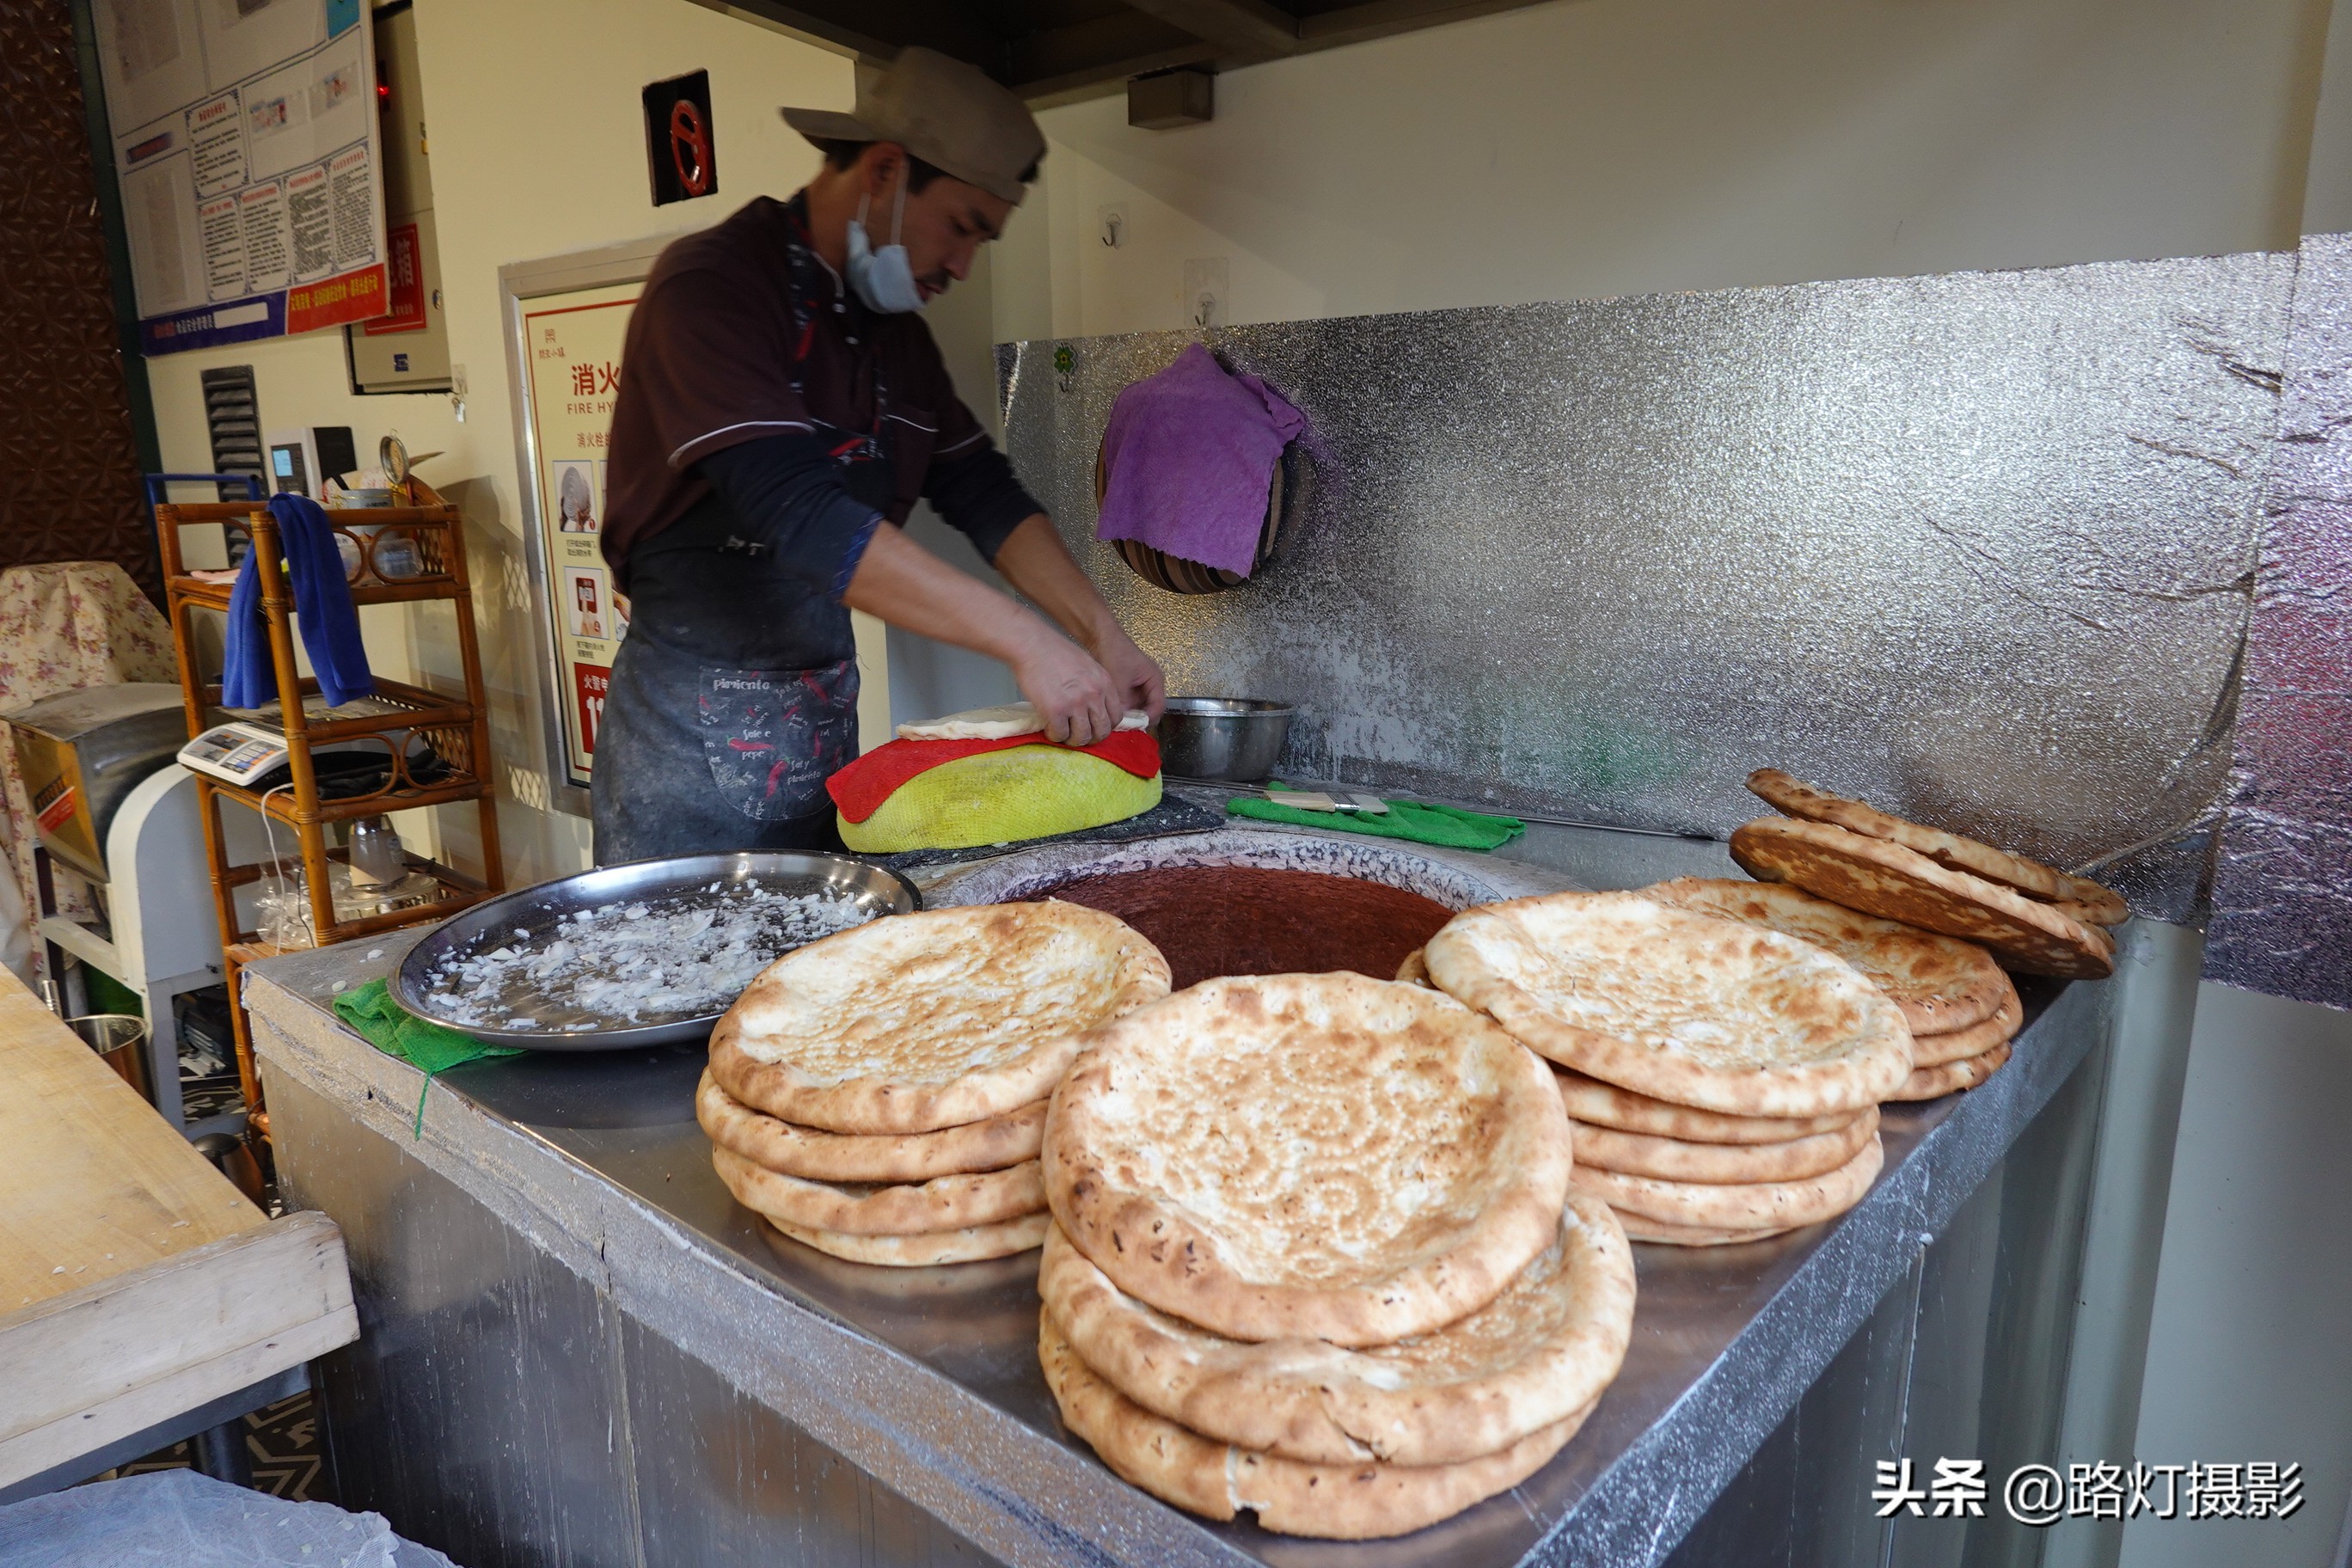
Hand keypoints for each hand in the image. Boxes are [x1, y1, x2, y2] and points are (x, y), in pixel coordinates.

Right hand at [1012, 625, 1124, 746]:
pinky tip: (1050, 728)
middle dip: (1092, 738)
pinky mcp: (1055, 710)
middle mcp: (1094, 695)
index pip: (1117, 716)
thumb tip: (1095, 708)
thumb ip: (1095, 686)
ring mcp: (1075, 704)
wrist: (1032, 645)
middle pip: (1102, 731)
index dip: (1106, 726)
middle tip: (1079, 736)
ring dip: (1073, 740)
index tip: (1095, 727)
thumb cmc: (1055, 652)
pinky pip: (1060, 734)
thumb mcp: (1088, 666)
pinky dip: (1055, 735)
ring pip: (1082, 737)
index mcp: (1105, 683)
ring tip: (1063, 734)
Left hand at [1090, 627, 1165, 721]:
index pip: (1159, 706)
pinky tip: (1114, 714)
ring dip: (1131, 715)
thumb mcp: (1119, 680)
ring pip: (1139, 708)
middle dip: (1139, 719)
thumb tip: (1122, 721)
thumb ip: (1123, 701)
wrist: (1101, 637)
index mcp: (1155, 680)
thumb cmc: (1115, 652)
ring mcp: (1140, 686)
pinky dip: (1124, 710)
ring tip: (1119, 722)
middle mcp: (1150, 685)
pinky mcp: (1129, 687)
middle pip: (1150, 709)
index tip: (1135, 727)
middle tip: (1125, 728)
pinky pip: (1130, 704)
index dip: (1148, 718)